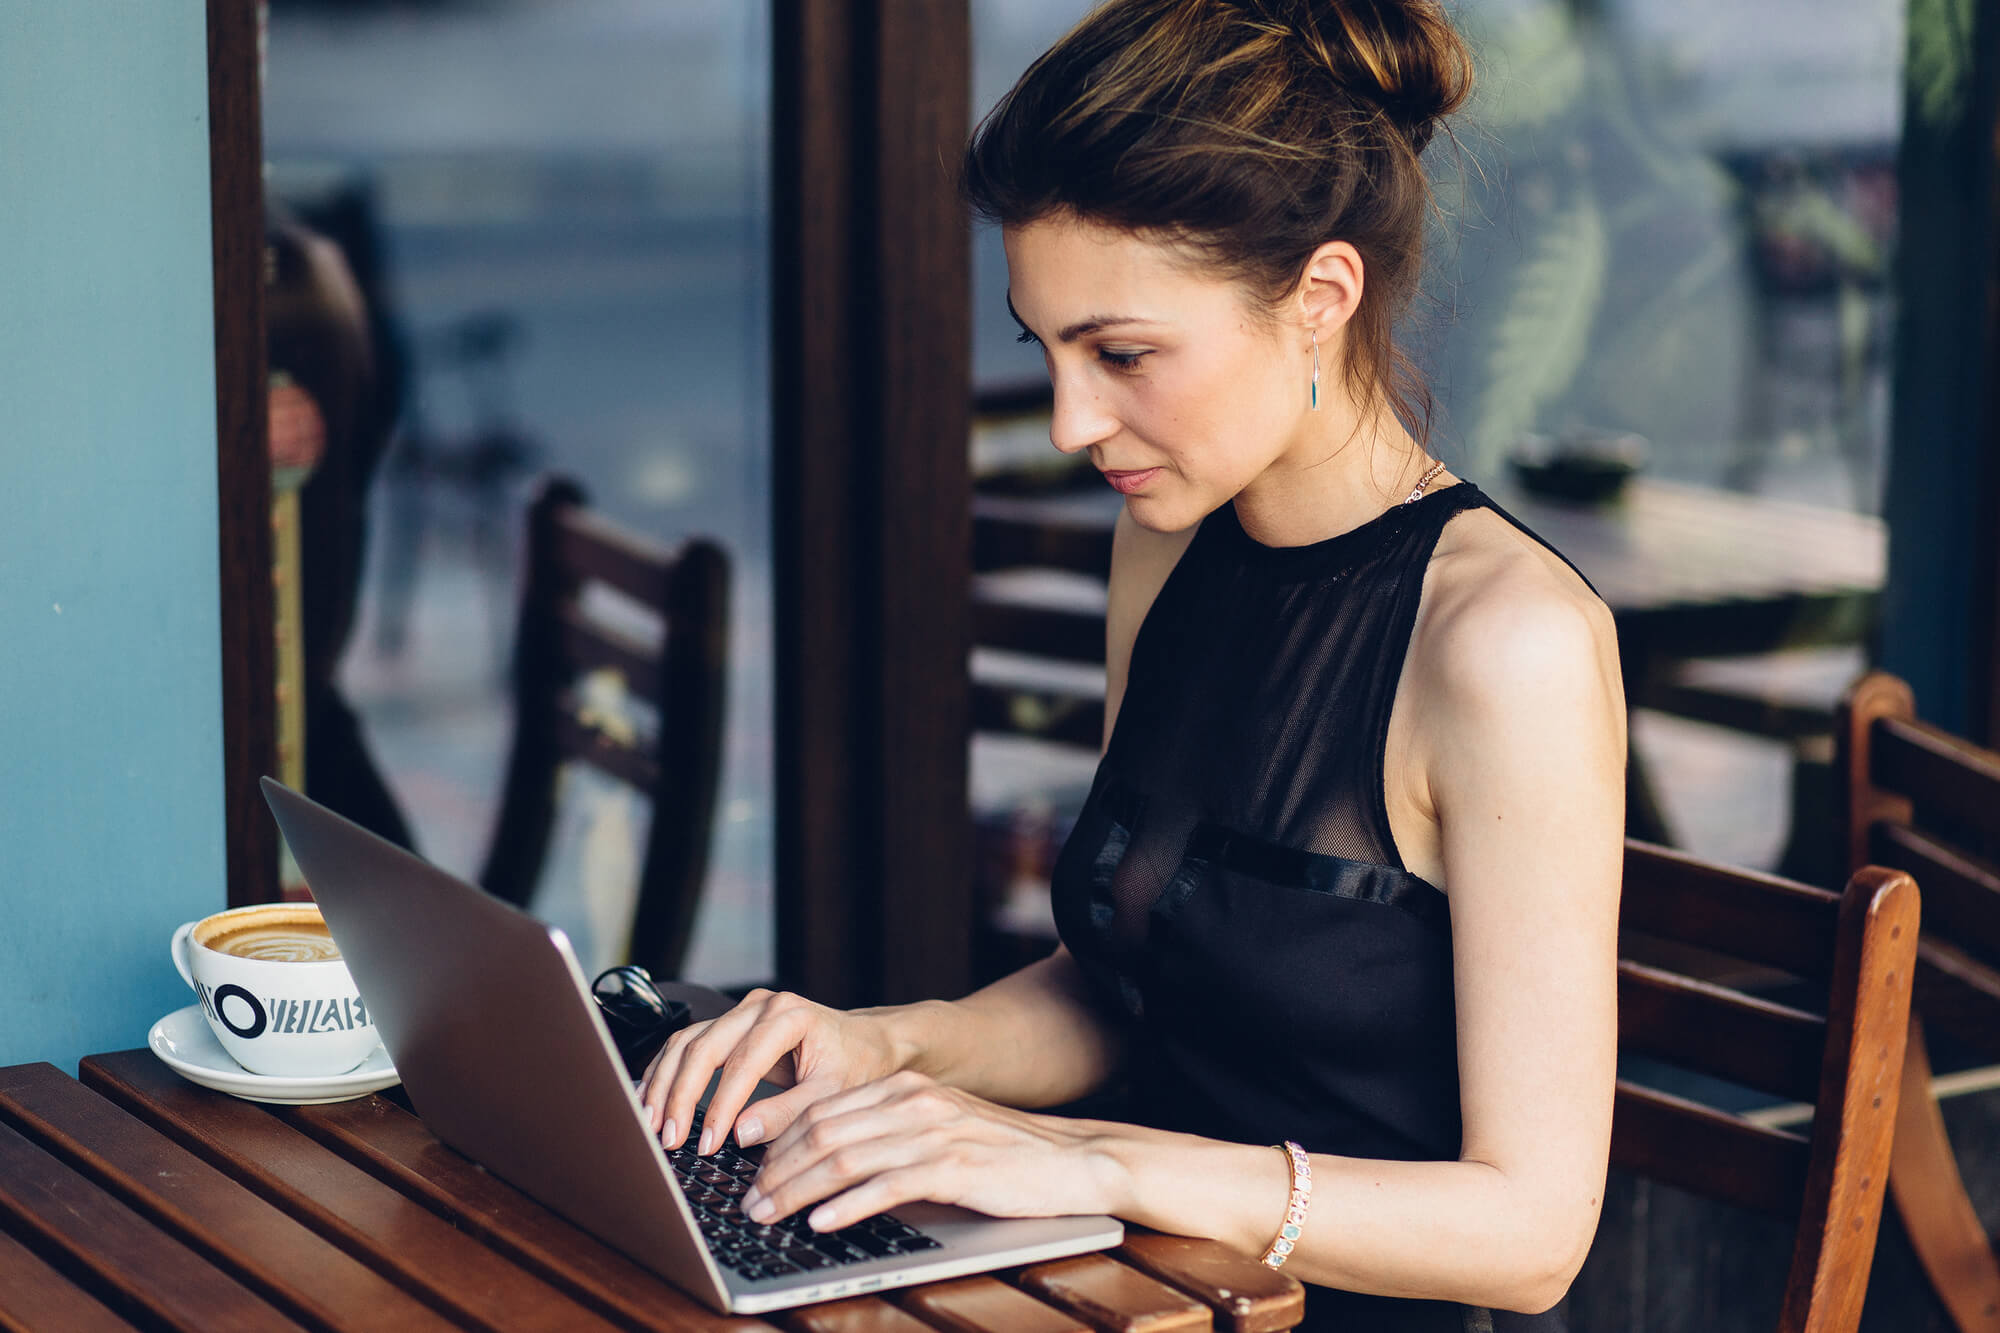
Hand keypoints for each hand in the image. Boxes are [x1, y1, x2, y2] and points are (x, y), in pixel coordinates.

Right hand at [639, 989, 901, 1153]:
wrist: (867, 1041)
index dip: (720, 1106)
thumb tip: (739, 1134)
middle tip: (668, 1138)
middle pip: (703, 1046)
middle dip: (680, 1096)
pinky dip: (667, 1072)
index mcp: (789, 1015)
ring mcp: (741, 1012)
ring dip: (664, 1084)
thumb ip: (787, 1115)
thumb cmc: (855, 1065)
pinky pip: (688, 1045)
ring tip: (651, 1124)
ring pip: (687, 1043)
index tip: (706, 1144)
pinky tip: (651, 1098)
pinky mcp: (730, 1025)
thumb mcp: (831, 1095)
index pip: (742, 1063)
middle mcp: (760, 1006)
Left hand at [739, 1071, 1120, 1231]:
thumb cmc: (1005, 1156)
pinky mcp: (954, 1167)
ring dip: (797, 1191)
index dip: (779, 1145)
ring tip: (770, 1217)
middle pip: (823, 1132)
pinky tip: (823, 1222)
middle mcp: (914, 1102)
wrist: (1074, 1161)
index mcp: (905, 1089)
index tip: (753, 1177)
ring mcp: (933, 1132)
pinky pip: (886, 1185)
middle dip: (776, 1171)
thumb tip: (827, 1168)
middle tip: (749, 1204)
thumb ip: (889, 1138)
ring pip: (844, 1158)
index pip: (823, 1111)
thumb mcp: (940, 1132)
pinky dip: (848, 1205)